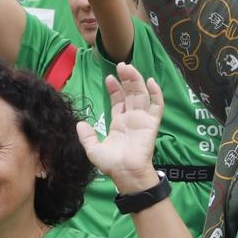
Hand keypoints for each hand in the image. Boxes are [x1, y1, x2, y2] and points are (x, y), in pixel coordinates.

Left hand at [74, 64, 162, 191]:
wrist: (125, 172)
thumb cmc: (111, 163)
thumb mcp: (93, 149)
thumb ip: (86, 136)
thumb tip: (79, 123)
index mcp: (119, 123)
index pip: (118, 101)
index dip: (114, 88)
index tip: (109, 77)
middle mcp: (131, 118)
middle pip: (131, 94)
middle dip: (126, 79)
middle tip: (121, 65)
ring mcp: (142, 119)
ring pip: (142, 95)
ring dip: (137, 80)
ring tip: (129, 68)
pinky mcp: (152, 123)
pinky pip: (157, 106)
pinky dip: (156, 93)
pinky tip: (151, 81)